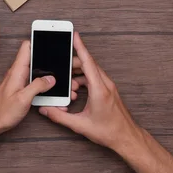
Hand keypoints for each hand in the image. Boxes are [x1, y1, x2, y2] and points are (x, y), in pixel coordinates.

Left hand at [0, 40, 76, 138]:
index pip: (26, 46)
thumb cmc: (3, 112)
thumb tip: (51, 78)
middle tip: (60, 61)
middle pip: (34, 56)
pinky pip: (33, 79)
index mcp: (17, 70)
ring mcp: (19, 79)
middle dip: (47, 57)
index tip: (51, 41)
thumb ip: (37, 86)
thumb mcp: (23, 99)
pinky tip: (49, 88)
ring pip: (35, 68)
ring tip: (58, 76)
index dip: (38, 41)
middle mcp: (17, 72)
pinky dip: (42, 81)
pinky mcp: (20, 86)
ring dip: (45, 71)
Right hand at [39, 32, 141, 152]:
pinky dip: (84, 79)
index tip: (74, 35)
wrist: (127, 138)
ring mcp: (109, 86)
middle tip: (61, 69)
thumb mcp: (81, 126)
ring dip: (78, 73)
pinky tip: (77, 89)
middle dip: (72, 64)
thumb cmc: (108, 132)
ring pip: (91, 70)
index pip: (88, 62)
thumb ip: (60, 117)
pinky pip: (95, 77)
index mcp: (100, 89)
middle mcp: (106, 84)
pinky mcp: (109, 89)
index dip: (80, 47)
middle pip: (87, 64)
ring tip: (68, 85)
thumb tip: (46, 110)